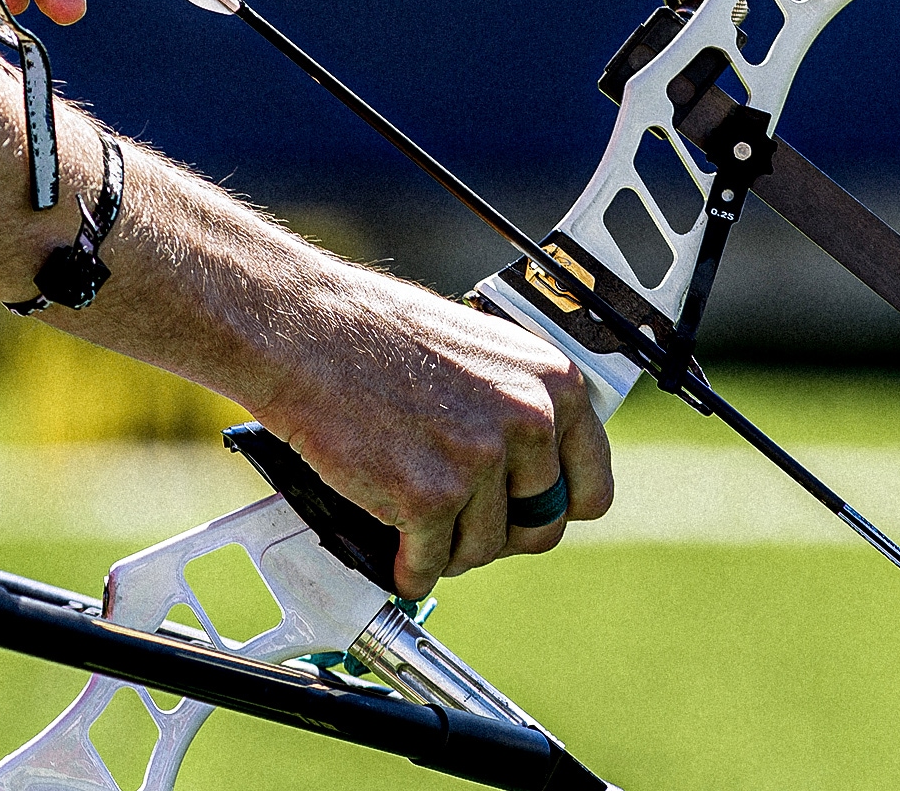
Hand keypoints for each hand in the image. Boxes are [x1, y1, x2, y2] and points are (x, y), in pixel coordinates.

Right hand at [253, 272, 612, 599]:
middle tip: (461, 525)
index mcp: (555, 385)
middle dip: (499, 535)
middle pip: (540, 528)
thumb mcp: (484, 353)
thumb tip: (531, 468)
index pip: (592, 487)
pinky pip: (429, 564)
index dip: (551, 509)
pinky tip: (394, 551)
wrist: (308, 331)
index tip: (523, 514)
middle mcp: (530, 421)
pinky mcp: (429, 497)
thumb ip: (519, 407)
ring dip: (448, 549)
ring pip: (483, 550)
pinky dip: (409, 568)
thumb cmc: (379, 334)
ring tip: (415, 524)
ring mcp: (480, 461)